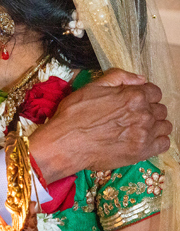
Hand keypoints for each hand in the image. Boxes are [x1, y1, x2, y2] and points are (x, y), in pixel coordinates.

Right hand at [29, 68, 171, 182]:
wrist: (65, 143)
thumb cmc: (75, 114)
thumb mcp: (93, 86)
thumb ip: (119, 77)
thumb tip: (140, 79)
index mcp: (133, 95)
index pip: (155, 91)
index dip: (145, 94)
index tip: (136, 101)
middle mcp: (143, 114)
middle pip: (160, 109)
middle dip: (150, 109)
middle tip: (134, 115)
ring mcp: (144, 134)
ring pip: (165, 126)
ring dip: (155, 125)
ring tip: (140, 128)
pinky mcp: (141, 152)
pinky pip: (164, 144)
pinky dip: (157, 141)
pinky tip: (144, 139)